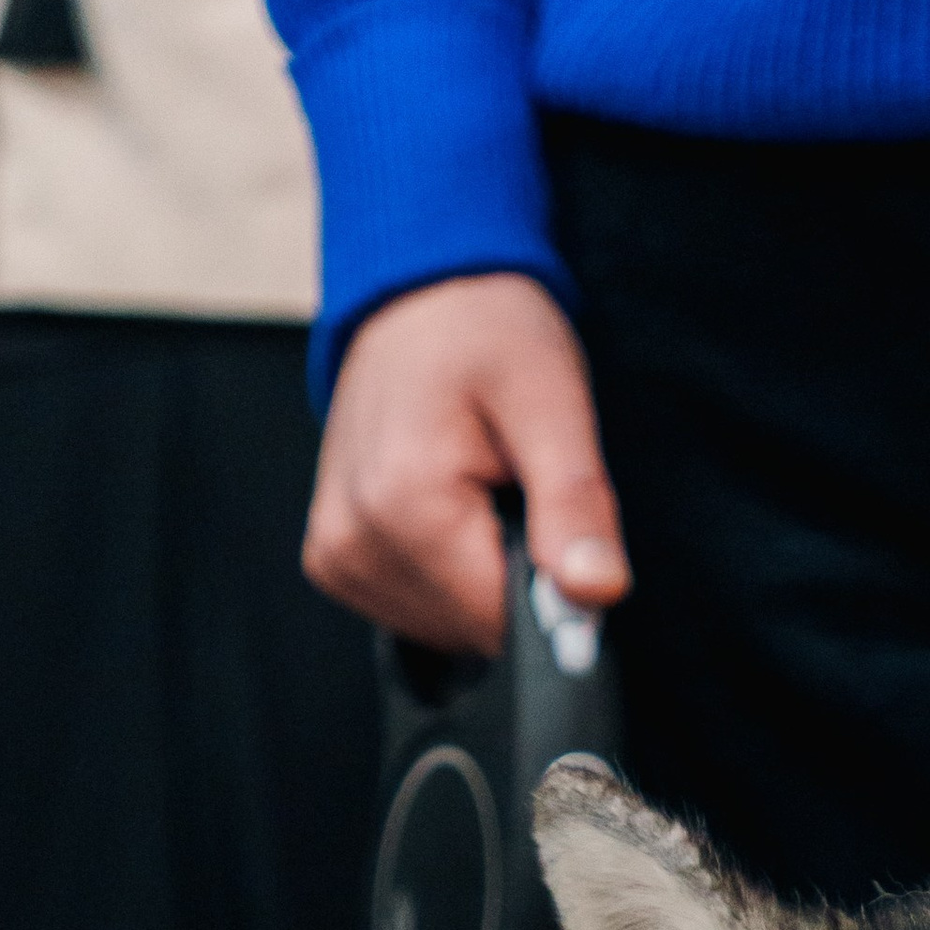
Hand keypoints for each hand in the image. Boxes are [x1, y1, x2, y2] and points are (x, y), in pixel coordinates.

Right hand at [305, 271, 630, 653]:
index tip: (557, 528)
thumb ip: (575, 506)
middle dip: (513, 574)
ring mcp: (336, 555)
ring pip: (446, 629)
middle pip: (474, 630)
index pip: (505, 622)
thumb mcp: (552, 401)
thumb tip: (596, 593)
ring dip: (479, 575)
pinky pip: (414, 610)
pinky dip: (445, 574)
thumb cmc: (486, 332)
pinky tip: (447, 509)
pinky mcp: (333, 561)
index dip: (552, 590)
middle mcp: (355, 539)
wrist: (418, 299)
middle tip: (513, 490)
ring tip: (478, 490)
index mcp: (404, 505)